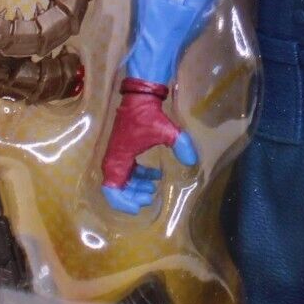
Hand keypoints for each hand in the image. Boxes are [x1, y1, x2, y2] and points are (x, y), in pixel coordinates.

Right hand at [99, 78, 197, 214]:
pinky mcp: (124, 148)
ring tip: (153, 191)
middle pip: (117, 187)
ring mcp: (118, 153)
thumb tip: (193, 162)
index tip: (138, 208)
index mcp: (119, 157)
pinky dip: (139, 176)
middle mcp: (115, 157)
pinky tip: (155, 177)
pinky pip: (128, 169)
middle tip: (150, 198)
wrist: (140, 96)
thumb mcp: (166, 130)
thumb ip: (180, 145)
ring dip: (136, 187)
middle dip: (132, 196)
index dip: (122, 202)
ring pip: (122, 179)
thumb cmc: (148, 114)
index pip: (111, 188)